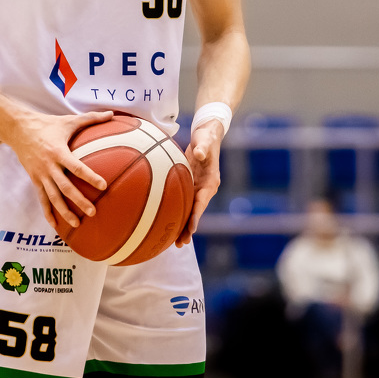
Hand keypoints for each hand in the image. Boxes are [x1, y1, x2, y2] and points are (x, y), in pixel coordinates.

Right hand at [5, 109, 113, 235]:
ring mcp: (41, 175)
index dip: (90, 177)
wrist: (18, 129)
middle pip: (65, 187)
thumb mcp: (68, 120)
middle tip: (92, 212)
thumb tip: (113, 114)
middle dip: (78, 201)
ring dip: (64, 212)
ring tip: (77, 224)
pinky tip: (55, 225)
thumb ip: (91, 118)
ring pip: (53, 197)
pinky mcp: (34, 179)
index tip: (103, 186)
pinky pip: (41, 199)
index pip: (76, 167)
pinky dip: (48, 212)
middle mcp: (49, 166)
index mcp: (59, 152)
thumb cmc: (47, 124)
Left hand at [176, 118, 224, 245]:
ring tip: (175, 243)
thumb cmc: (206, 136)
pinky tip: (167, 221)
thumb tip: (198, 154)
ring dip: (183, 225)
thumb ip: (202, 148)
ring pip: (190, 210)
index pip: (202, 202)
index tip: (191, 229)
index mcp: (211, 182)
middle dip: (189, 228)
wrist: (207, 134)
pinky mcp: (191, 184)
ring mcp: (198, 188)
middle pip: (196, 212)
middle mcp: (205, 188)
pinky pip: (184, 201)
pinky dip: (178, 212)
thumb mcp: (205, 140)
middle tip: (180, 244)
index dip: (196, 216)